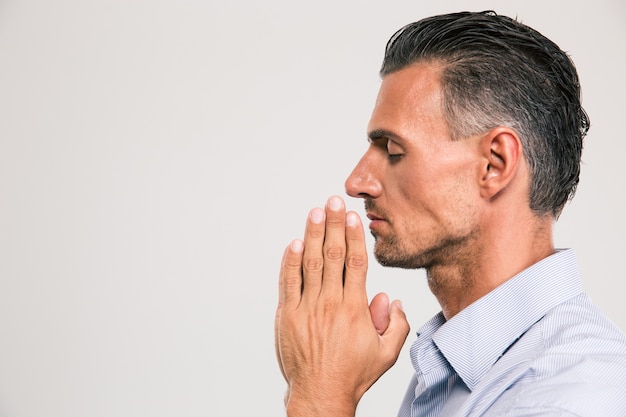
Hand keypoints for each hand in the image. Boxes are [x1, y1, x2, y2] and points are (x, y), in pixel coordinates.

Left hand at [274, 196, 409, 416]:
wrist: (319, 394)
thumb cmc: (353, 374)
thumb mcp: (386, 354)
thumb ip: (396, 325)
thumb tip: (392, 299)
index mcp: (355, 309)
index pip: (356, 263)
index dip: (354, 236)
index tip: (354, 217)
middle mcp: (330, 303)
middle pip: (333, 255)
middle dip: (334, 225)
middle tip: (334, 201)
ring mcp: (307, 308)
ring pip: (310, 263)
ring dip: (313, 235)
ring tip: (316, 212)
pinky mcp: (288, 315)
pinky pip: (289, 282)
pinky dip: (291, 261)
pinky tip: (295, 242)